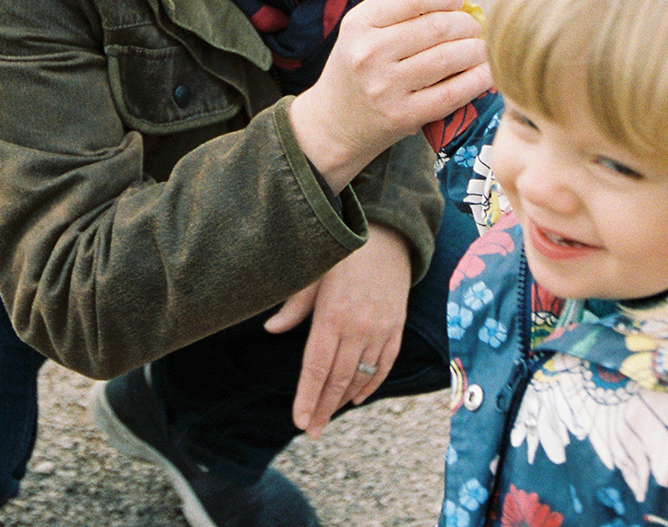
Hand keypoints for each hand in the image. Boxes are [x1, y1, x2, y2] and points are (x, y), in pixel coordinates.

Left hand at [262, 226, 411, 436]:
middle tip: (311, 431)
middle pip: (338, 379)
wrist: (388, 236)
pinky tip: (357, 397)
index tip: (299, 421)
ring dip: (343, 399)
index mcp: (332, 315)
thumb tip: (271, 329)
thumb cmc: (344, 254)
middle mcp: (358, 327)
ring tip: (327, 415)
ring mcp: (380, 329)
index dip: (307, 397)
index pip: (316, 367)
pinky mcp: (396, 328)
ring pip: (361, 375)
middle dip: (323, 408)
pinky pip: (384, 364)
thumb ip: (294, 306)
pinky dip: (372, 384)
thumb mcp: (313, 274)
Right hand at [288, 0, 492, 190]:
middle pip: (437, 26)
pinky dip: (477, 79)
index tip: (455, 2)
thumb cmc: (359, 67)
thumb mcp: (363, 31)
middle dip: (466, 24)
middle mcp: (368, 53)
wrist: (335, 122)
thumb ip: (398, 10)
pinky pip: (453, 93)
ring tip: (479, 48)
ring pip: (449, 57)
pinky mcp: (403, 116)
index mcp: (357, 23)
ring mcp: (385, 87)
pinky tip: (484, 72)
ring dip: (476, 50)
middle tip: (473, 28)